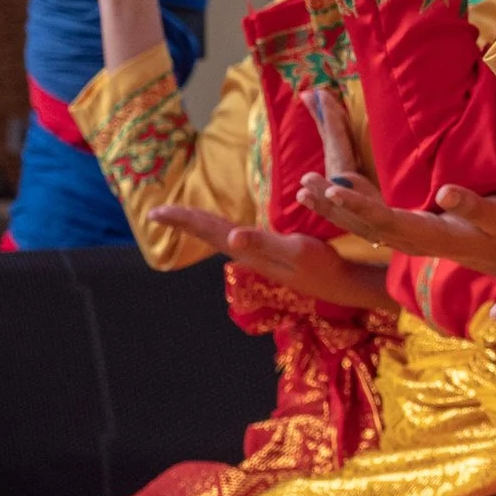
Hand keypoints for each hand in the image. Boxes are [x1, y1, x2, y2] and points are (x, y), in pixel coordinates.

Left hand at [146, 205, 394, 311]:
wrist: (338, 284)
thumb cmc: (319, 264)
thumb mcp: (294, 249)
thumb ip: (262, 242)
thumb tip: (230, 238)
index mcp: (246, 248)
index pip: (208, 229)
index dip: (183, 219)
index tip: (157, 211)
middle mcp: (244, 252)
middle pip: (207, 233)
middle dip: (183, 221)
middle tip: (157, 212)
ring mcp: (254, 255)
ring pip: (217, 236)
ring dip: (197, 226)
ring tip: (179, 217)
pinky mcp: (264, 254)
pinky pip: (231, 238)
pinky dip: (217, 230)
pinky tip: (220, 230)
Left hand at [297, 175, 495, 280]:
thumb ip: (472, 205)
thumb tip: (443, 192)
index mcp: (431, 236)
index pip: (386, 221)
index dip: (357, 206)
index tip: (332, 190)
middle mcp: (415, 241)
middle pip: (364, 227)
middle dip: (332, 207)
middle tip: (302, 185)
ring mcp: (412, 238)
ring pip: (364, 227)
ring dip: (334, 208)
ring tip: (304, 189)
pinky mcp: (414, 232)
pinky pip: (374, 223)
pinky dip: (350, 208)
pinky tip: (334, 194)